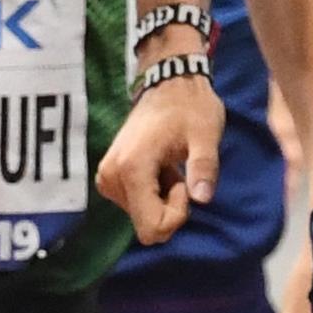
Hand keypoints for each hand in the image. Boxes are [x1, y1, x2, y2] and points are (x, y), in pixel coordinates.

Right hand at [99, 70, 225, 245]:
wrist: (167, 85)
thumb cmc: (190, 107)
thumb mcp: (206, 135)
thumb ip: (204, 166)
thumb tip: (203, 198)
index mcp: (131, 169)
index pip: (152, 227)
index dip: (177, 213)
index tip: (185, 182)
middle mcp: (111, 177)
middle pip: (146, 225)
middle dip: (170, 207)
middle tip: (178, 173)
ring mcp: (106, 178)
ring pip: (142, 217)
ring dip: (161, 199)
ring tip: (168, 166)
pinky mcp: (108, 178)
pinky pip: (135, 205)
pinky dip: (152, 193)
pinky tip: (159, 167)